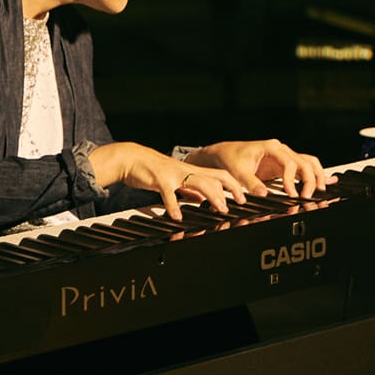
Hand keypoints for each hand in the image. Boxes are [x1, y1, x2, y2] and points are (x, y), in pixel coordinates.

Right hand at [90, 142, 248, 219]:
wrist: (131, 158)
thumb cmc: (152, 170)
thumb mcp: (175, 180)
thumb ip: (188, 190)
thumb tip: (200, 199)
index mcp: (191, 172)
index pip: (219, 175)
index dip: (233, 186)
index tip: (242, 198)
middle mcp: (186, 171)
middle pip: (213, 177)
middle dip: (228, 191)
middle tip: (236, 205)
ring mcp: (174, 174)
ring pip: (198, 182)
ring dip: (211, 196)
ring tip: (219, 209)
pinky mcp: (160, 179)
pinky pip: (169, 193)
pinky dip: (174, 205)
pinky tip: (177, 216)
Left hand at [185, 140, 334, 198]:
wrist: (224, 153)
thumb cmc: (230, 158)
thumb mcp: (237, 171)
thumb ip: (250, 183)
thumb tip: (263, 194)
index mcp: (271, 147)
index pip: (289, 162)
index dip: (291, 179)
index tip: (290, 193)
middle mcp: (281, 150)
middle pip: (304, 162)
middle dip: (309, 179)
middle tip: (307, 196)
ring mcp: (284, 157)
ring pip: (308, 163)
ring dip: (316, 176)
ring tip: (319, 191)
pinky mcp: (284, 166)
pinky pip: (303, 168)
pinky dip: (315, 175)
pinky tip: (327, 181)